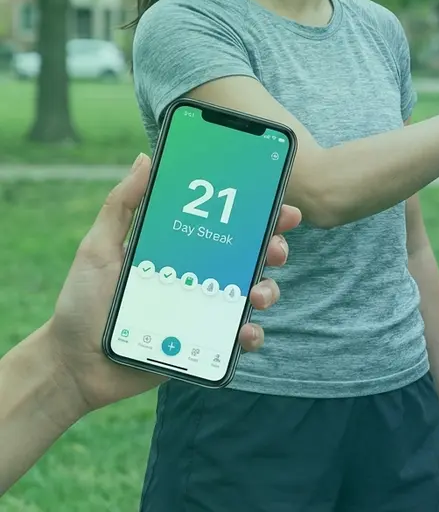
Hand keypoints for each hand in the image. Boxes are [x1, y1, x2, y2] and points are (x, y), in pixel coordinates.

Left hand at [46, 153, 301, 412]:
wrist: (74, 363)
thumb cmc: (82, 302)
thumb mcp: (98, 247)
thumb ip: (122, 205)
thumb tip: (146, 159)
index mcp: (182, 251)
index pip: (227, 227)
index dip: (258, 215)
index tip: (278, 205)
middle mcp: (201, 278)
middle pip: (251, 258)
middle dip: (274, 248)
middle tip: (275, 247)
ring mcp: (207, 312)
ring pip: (254, 295)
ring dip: (268, 290)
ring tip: (258, 294)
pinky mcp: (206, 346)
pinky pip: (240, 338)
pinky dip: (250, 335)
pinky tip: (244, 331)